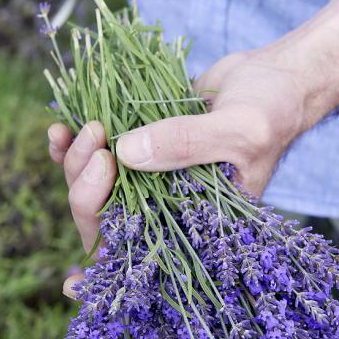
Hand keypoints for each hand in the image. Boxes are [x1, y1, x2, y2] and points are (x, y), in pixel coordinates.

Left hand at [48, 51, 310, 297]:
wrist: (275, 78)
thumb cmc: (273, 110)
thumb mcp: (241, 129)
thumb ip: (188, 143)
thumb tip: (126, 154)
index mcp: (201, 218)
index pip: (148, 253)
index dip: (109, 261)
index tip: (80, 258)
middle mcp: (174, 202)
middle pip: (112, 218)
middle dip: (87, 190)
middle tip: (97, 146)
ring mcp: (157, 171)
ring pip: (100, 186)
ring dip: (76, 164)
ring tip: (80, 130)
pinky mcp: (147, 142)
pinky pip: (103, 153)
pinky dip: (76, 146)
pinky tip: (62, 129)